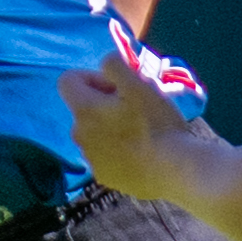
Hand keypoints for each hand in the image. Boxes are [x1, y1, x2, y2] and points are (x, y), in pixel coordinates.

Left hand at [58, 49, 206, 201]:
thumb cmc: (156, 124)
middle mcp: (79, 135)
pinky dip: (117, 150)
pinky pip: (104, 155)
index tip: (118, 86)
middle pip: (83, 108)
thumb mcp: (139, 84)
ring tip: (141, 131)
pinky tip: (140, 153)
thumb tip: (105, 64)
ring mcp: (90, 159)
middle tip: (135, 107)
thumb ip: (115, 65)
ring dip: (110, 127)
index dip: (92, 76)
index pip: (67, 80)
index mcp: (84, 110)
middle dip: (103, 103)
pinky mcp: (104, 176)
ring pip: (94, 132)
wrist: (173, 170)